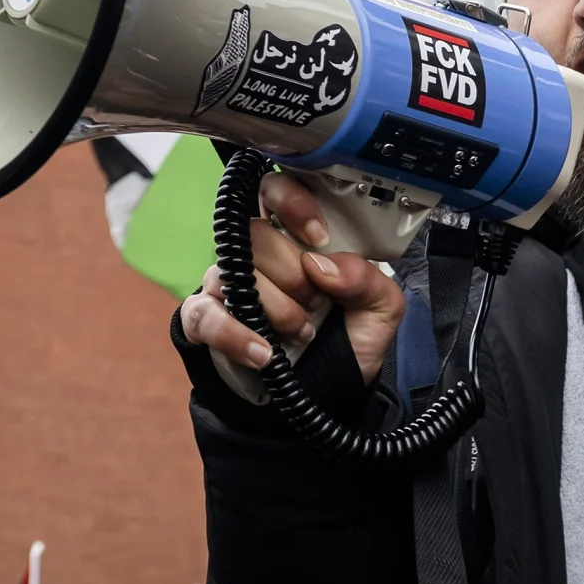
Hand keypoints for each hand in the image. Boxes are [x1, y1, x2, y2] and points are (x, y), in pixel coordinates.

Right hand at [176, 170, 406, 388]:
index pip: (273, 190)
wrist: (323, 394)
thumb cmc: (345, 342)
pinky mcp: (204, 319)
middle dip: (293, 274)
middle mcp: (256, 254)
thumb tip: (321, 265)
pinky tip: (264, 352)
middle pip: (256, 234)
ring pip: (233, 273)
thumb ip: (368, 279)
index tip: (318, 237)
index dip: (291, 202)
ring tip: (301, 334)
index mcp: (295, 238)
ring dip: (275, 309)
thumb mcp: (379, 310)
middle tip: (316, 303)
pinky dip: (235, 334)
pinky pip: (206, 314)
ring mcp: (225, 284)